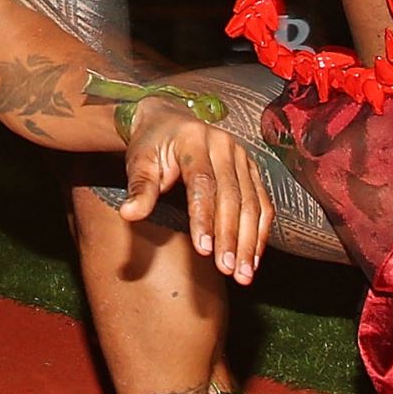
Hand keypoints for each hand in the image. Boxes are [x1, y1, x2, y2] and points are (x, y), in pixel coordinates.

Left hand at [119, 98, 271, 283]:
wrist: (168, 120)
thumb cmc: (151, 145)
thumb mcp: (139, 162)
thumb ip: (139, 189)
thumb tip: (129, 214)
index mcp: (193, 139)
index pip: (202, 182)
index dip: (204, 217)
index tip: (203, 249)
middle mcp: (223, 145)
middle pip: (232, 196)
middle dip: (230, 236)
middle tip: (227, 269)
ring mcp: (242, 156)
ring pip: (252, 203)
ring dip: (249, 241)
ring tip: (244, 273)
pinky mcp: (252, 169)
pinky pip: (262, 203)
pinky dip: (260, 233)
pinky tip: (254, 258)